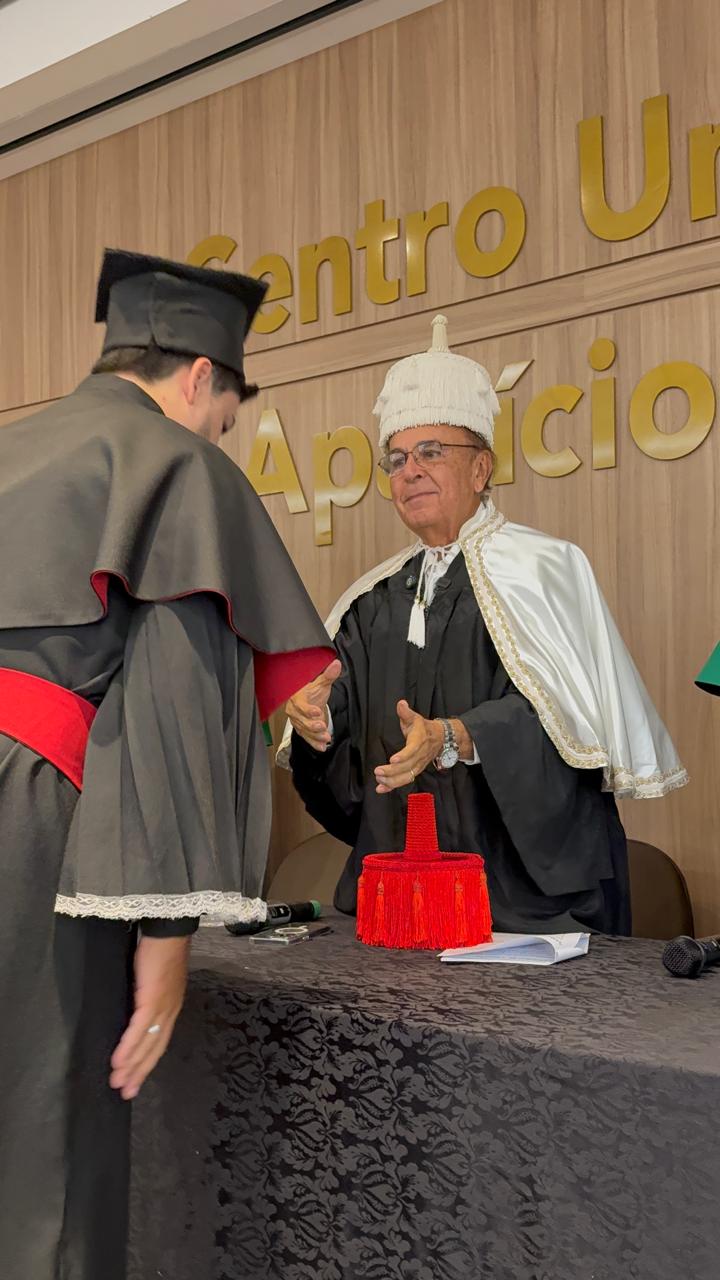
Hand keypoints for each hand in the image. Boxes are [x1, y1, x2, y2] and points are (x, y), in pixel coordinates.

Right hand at [110, 934, 190, 1100]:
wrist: (169, 931)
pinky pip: (139, 1029)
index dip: (148, 1062)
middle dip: (140, 1072)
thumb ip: (146, 998)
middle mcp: (170, 1011)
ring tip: (117, 1082)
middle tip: (126, 1092)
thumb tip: (131, 1013)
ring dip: (131, 1065)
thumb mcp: (152, 980)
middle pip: (155, 1048)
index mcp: (171, 1007)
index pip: (160, 1041)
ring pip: (147, 1043)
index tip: (136, 1080)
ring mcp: (163, 1007)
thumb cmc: (159, 950)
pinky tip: (118, 1061)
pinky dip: (129, 1047)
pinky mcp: (153, 999)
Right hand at [286, 658, 341, 751]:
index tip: (317, 712)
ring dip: (315, 736)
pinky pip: (306, 737)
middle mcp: (294, 711)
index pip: (300, 705)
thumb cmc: (312, 691)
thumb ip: (328, 675)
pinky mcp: (301, 729)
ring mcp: (297, 721)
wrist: (306, 699)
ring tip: (326, 738)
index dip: (308, 710)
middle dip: (312, 725)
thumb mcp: (321, 683)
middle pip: (301, 720)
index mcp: (297, 698)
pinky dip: (314, 743)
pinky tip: (321, 747)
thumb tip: (336, 664)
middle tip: (322, 727)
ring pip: (304, 730)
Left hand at [374, 700, 443, 793]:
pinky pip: (405, 781)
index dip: (403, 756)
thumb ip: (406, 712)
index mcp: (419, 741)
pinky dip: (393, 786)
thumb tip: (400, 704)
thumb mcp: (416, 718)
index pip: (412, 750)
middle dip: (392, 771)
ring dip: (392, 781)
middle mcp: (420, 756)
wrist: (441, 739)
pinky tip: (381, 789)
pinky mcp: (415, 771)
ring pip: (407, 777)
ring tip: (379, 780)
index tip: (392, 760)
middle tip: (378, 771)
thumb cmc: (424, 728)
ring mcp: (418, 765)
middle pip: (408, 767)